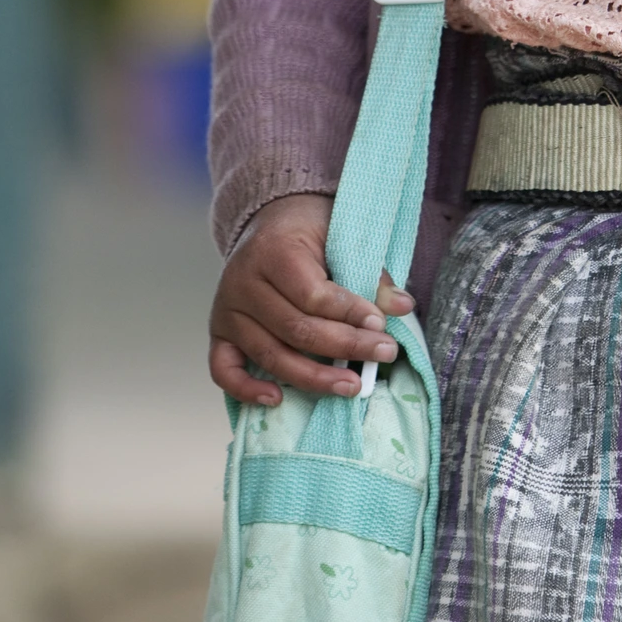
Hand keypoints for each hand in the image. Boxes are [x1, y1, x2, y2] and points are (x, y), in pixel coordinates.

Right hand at [208, 191, 412, 407]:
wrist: (271, 221)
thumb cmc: (311, 231)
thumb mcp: (341, 236)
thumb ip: (369, 273)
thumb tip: (403, 307)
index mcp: (273, 251)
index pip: (313, 295)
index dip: (349, 314)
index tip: (381, 325)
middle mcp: (242, 282)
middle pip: (295, 329)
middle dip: (344, 347)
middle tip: (384, 354)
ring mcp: (226, 310)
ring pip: (269, 355)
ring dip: (313, 377)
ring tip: (352, 386)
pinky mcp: (218, 332)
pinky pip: (223, 369)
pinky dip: (246, 389)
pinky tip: (277, 399)